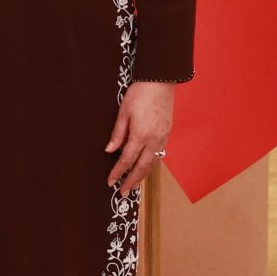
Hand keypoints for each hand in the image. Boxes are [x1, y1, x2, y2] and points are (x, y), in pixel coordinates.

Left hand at [106, 80, 174, 194]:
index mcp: (141, 135)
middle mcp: (154, 140)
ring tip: (134, 184)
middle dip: (132, 181)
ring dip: (143, 175)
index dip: (118, 173)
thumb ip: (117, 134)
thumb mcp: (123, 112)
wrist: (160, 82)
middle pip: (142, 167)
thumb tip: (109, 151)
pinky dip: (152, 164)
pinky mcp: (167, 134)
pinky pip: (159, 154)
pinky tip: (146, 167)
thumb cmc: (140, 94)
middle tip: (123, 193)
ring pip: (153, 163)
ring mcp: (163, 138)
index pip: (127, 160)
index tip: (110, 182)